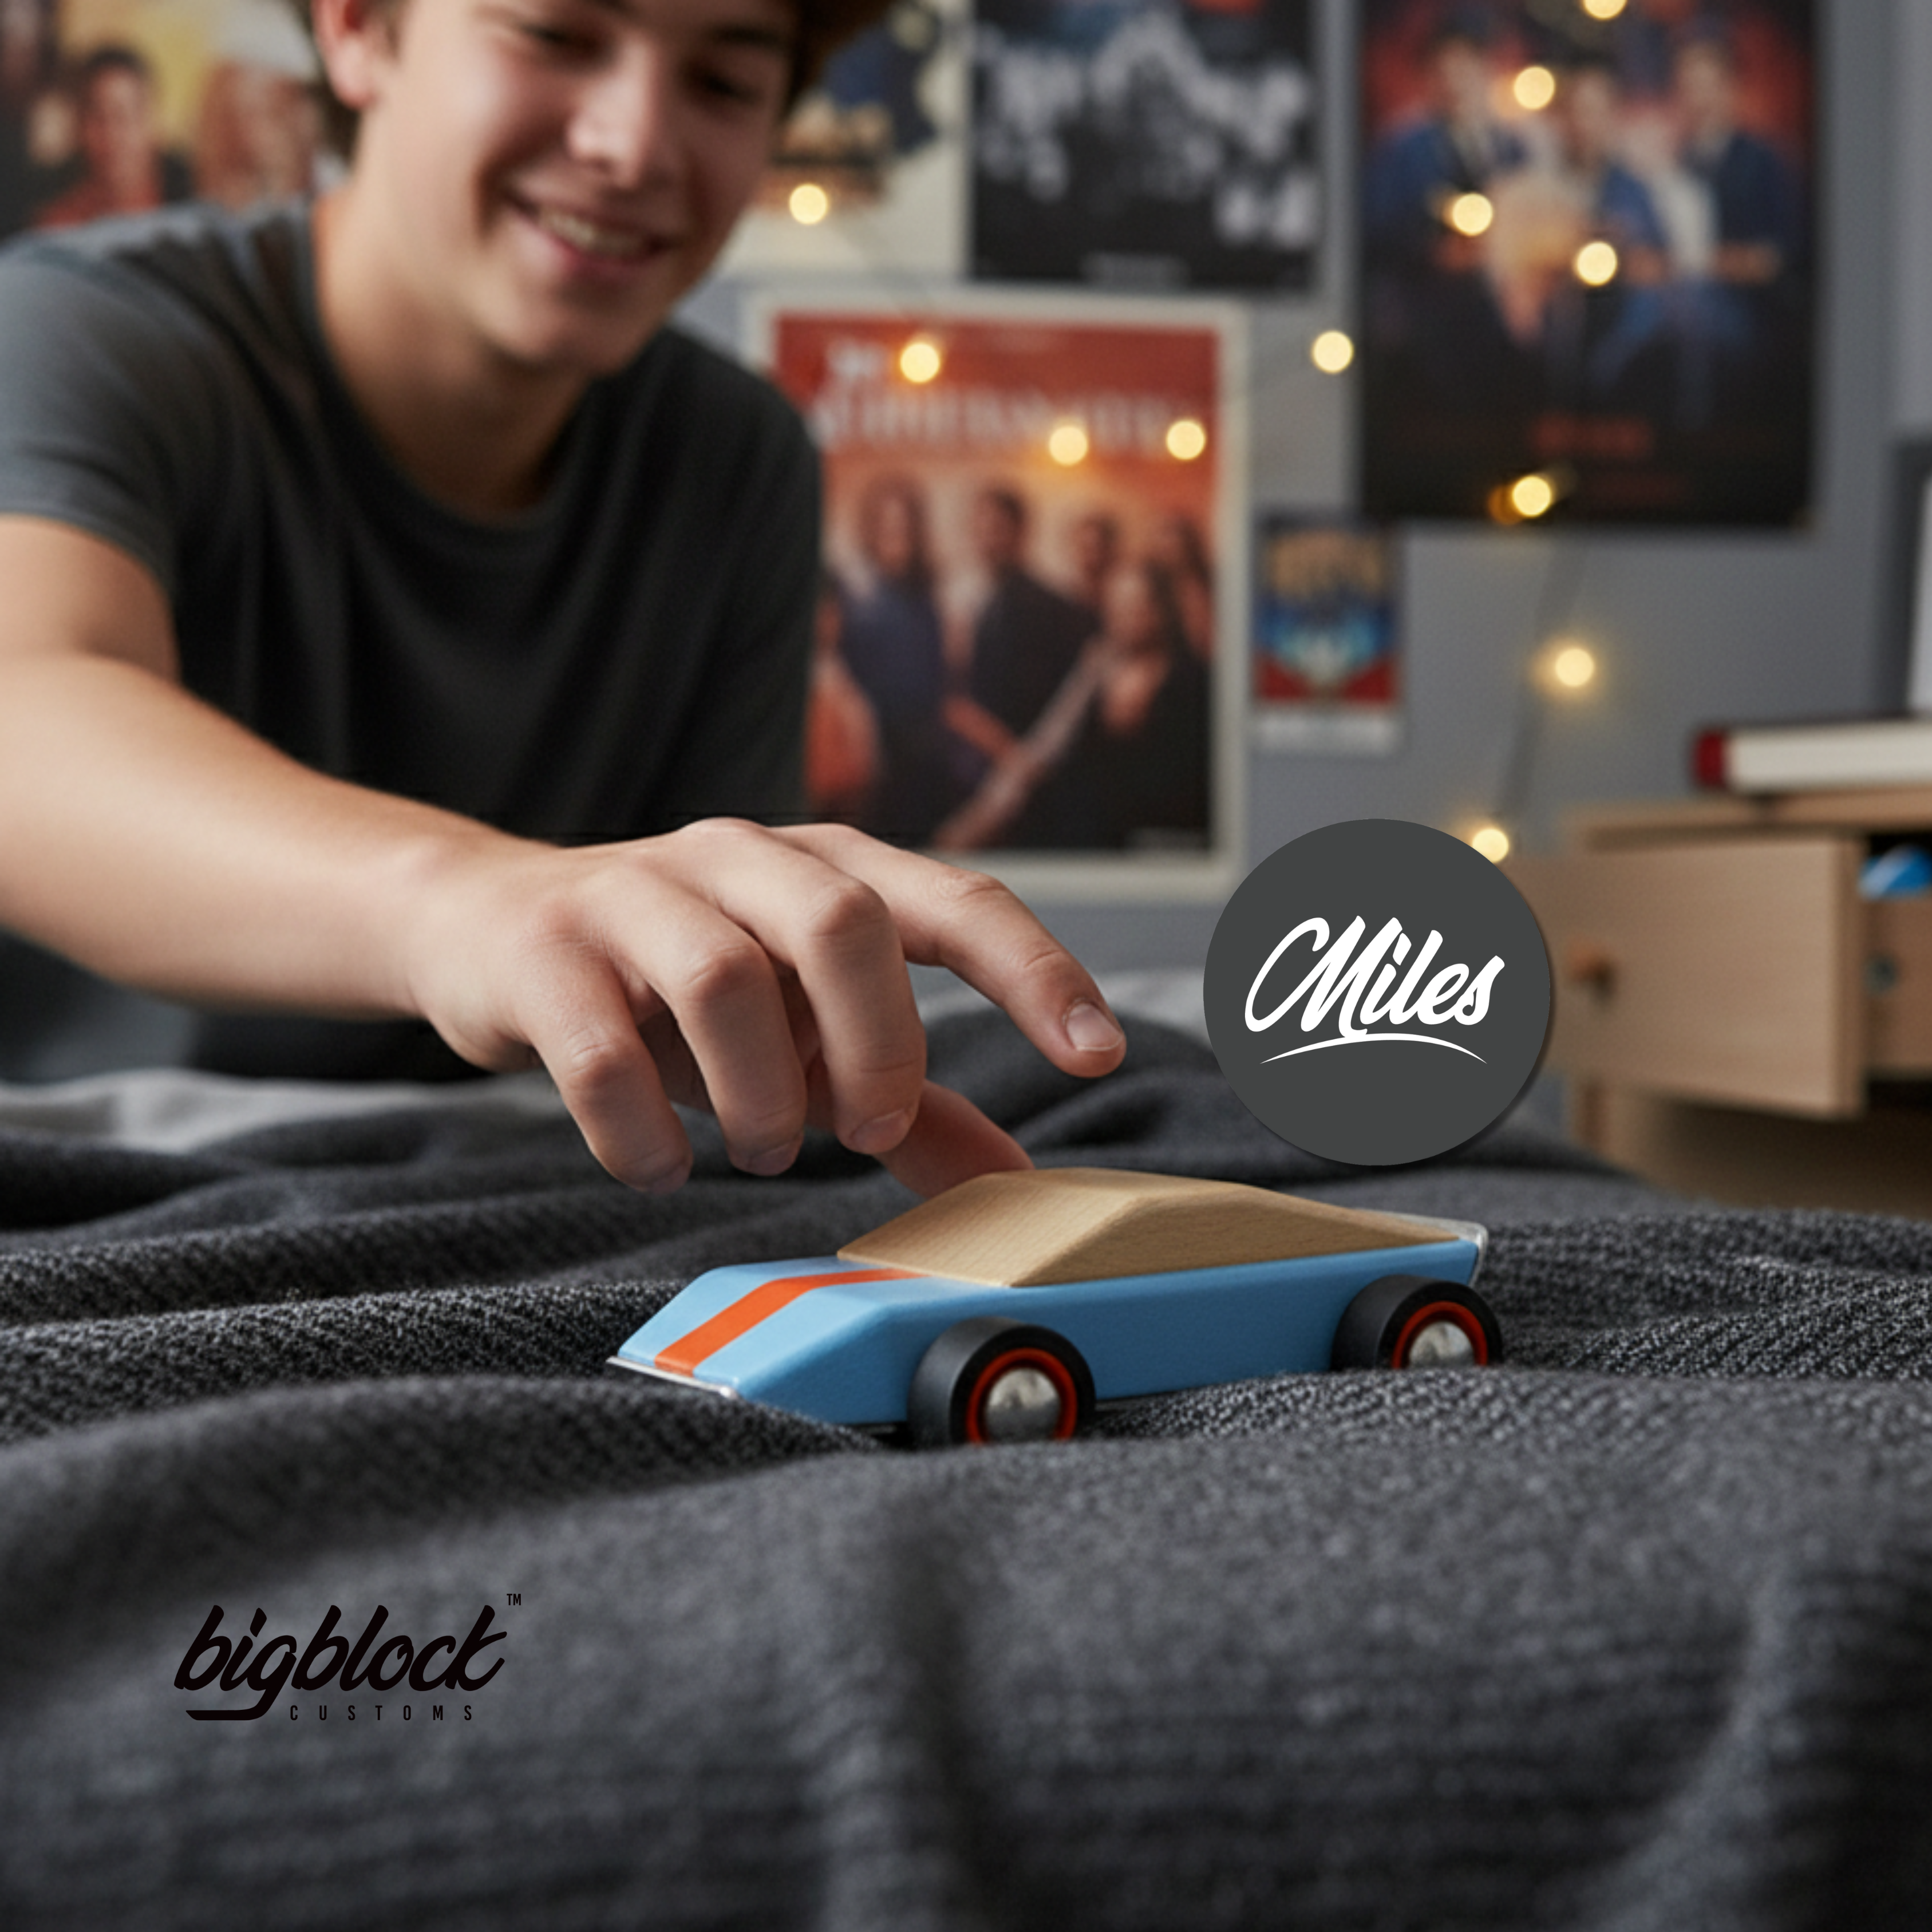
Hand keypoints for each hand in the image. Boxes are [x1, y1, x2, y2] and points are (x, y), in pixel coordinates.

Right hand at [403, 819, 1126, 1196]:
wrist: (489, 926)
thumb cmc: (677, 984)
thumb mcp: (801, 1029)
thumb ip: (905, 1097)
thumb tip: (1012, 1178)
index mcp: (829, 869)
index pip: (957, 901)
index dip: (1036, 971)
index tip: (1096, 1050)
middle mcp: (742, 859)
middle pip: (844, 922)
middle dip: (876, 1042)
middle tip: (867, 1126)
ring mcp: (638, 893)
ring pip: (725, 979)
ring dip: (759, 1093)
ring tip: (759, 1144)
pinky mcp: (548, 949)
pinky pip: (604, 1048)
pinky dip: (643, 1131)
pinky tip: (657, 1164)